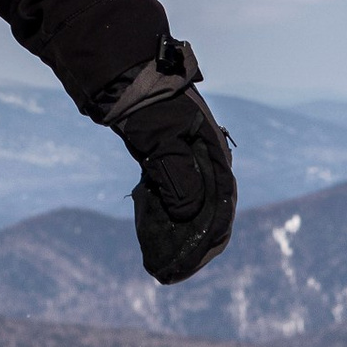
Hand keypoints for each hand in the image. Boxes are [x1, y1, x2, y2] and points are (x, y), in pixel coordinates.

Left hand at [95, 39, 237, 285]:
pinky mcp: (167, 159)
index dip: (207, 242)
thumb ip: (175, 175)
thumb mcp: (160, 138)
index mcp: (214, 155)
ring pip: (189, 206)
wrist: (125, 74)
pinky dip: (164, 216)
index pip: (221, 208)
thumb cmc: (147, 103)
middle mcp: (206, 160)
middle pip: (207, 212)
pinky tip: (149, 233)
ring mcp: (187, 160)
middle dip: (191, 244)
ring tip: (159, 260)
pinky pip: (173, 194)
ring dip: (178, 233)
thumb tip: (188, 214)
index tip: (186, 268)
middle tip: (168, 273)